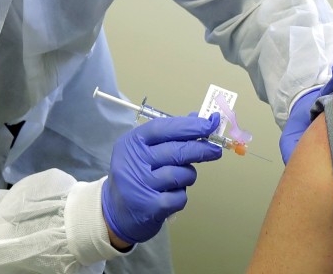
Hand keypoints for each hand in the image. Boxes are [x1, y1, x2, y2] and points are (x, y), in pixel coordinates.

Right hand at [101, 113, 222, 245]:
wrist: (116, 213)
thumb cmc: (136, 175)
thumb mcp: (145, 150)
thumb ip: (170, 134)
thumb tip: (199, 119)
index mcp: (131, 143)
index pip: (162, 128)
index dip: (188, 126)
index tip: (209, 125)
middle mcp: (134, 162)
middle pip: (176, 151)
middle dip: (201, 149)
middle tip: (216, 150)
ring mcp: (141, 185)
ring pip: (181, 173)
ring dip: (188, 175)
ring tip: (181, 179)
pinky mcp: (150, 207)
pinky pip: (180, 197)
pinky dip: (181, 196)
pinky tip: (170, 195)